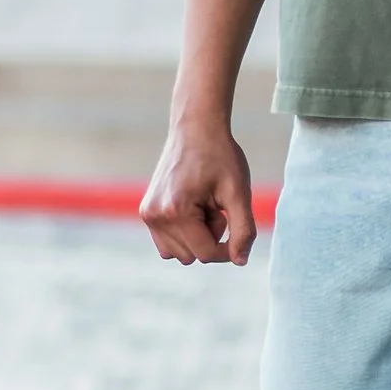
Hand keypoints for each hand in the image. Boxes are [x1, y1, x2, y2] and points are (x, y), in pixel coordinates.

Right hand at [140, 114, 258, 266]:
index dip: (228, 247)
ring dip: (197, 237)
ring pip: (179, 254)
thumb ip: (243, 229)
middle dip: (210, 237)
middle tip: (216, 206)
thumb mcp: (239, 192)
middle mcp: (155, 216)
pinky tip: (193, 207)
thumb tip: (240, 261)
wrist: (195, 128)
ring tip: (204, 205)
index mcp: (176, 211)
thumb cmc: (220, 156)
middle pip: (192, 257)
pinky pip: (167, 243)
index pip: (206, 254)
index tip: (236, 224)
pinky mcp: (146, 211)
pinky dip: (184, 233)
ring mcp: (147, 214)